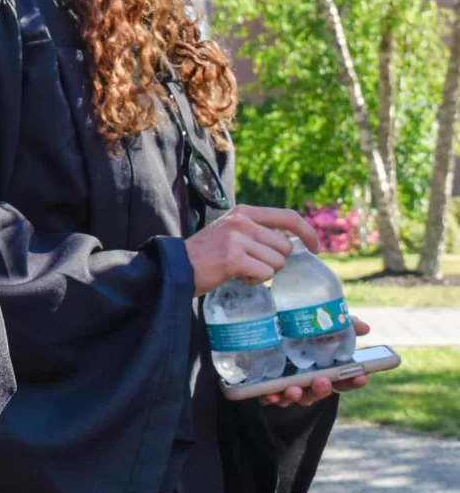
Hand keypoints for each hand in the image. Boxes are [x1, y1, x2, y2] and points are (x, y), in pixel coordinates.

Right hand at [184, 205, 318, 295]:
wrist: (176, 266)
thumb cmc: (206, 254)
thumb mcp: (231, 231)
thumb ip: (256, 231)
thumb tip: (292, 243)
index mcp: (244, 212)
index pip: (288, 217)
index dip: (307, 233)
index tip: (315, 247)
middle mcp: (242, 221)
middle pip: (284, 247)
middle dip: (273, 261)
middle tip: (250, 264)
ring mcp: (238, 239)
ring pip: (277, 262)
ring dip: (263, 272)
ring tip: (240, 269)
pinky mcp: (234, 258)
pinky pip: (264, 274)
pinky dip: (254, 280)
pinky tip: (236, 276)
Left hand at [261, 317, 373, 406]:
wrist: (267, 340)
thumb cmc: (301, 334)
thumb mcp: (321, 328)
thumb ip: (342, 327)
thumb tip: (364, 327)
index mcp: (324, 371)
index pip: (343, 380)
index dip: (353, 381)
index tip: (362, 377)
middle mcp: (309, 382)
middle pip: (320, 391)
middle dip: (323, 388)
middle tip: (323, 381)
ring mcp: (290, 387)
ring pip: (298, 396)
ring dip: (297, 395)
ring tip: (294, 390)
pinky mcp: (270, 389)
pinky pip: (272, 397)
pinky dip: (272, 397)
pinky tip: (271, 394)